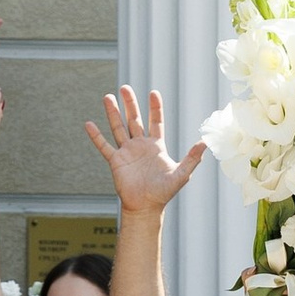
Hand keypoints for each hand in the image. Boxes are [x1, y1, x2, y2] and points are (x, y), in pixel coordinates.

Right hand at [87, 86, 205, 222]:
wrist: (145, 207)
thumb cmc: (164, 192)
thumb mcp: (182, 174)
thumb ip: (192, 158)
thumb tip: (205, 143)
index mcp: (156, 146)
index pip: (156, 121)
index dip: (155, 107)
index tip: (153, 92)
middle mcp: (140, 146)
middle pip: (134, 120)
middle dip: (130, 103)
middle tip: (125, 88)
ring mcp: (127, 152)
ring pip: (118, 128)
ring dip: (113, 113)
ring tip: (107, 97)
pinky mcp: (116, 161)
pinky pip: (104, 146)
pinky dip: (96, 136)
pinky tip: (88, 124)